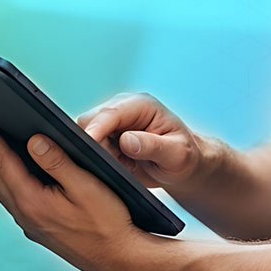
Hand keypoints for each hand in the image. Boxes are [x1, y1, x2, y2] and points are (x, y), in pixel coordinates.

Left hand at [0, 114, 159, 270]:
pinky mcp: (39, 229)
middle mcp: (26, 215)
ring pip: (1, 188)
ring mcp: (31, 225)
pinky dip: (3, 180)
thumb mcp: (86, 186)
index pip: (2, 162)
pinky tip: (6, 174)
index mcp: (33, 202)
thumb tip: (33, 140)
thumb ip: (58, 162)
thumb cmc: (110, 225)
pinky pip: (12, 198)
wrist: (121, 262)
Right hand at [77, 92, 210, 190]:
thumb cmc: (184, 157)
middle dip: (97, 145)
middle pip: (89, 122)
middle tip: (124, 164)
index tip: (88, 144)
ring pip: (86, 136)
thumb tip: (126, 140)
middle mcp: (122, 109)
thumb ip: (153, 146)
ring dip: (101, 154)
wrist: (182, 166)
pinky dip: (101, 160)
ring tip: (128, 164)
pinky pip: (90, 148)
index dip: (96, 128)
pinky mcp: (106, 136)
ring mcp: (112, 122)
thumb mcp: (177, 154)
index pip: (110, 113)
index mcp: (140, 105)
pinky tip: (122, 165)